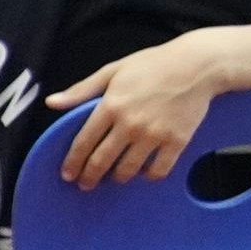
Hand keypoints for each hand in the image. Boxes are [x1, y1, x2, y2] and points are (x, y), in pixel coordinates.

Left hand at [53, 39, 223, 185]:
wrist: (198, 65)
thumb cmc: (153, 65)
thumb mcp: (113, 71)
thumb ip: (81, 90)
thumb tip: (51, 103)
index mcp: (110, 106)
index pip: (83, 143)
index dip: (72, 162)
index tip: (67, 174)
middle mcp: (129, 124)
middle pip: (102, 161)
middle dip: (89, 177)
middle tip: (85, 184)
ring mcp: (154, 134)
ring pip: (128, 169)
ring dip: (117, 178)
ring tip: (114, 178)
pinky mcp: (177, 141)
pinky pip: (159, 170)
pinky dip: (149, 176)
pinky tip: (144, 173)